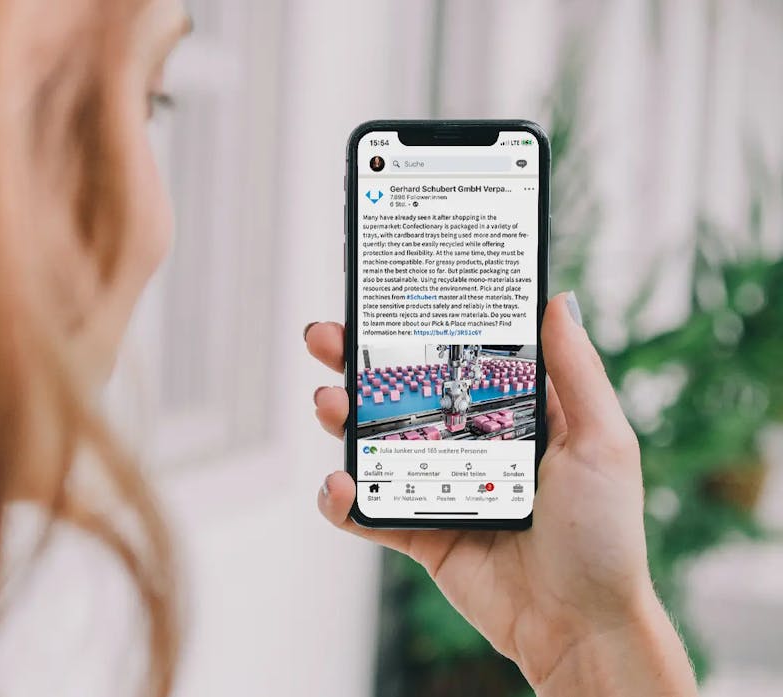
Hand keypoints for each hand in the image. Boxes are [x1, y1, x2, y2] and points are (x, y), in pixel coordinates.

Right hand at [305, 293, 697, 694]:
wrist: (579, 628)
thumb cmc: (603, 535)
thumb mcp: (602, 441)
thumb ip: (576, 371)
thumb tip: (557, 300)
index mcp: (512, 415)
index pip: (455, 358)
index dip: (419, 328)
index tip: (385, 297)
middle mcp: (470, 443)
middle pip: (402, 394)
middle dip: (357, 363)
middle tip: (326, 338)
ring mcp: (440, 487)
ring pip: (375, 444)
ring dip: (342, 419)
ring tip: (328, 403)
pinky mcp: (420, 531)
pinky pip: (370, 512)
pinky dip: (343, 500)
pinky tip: (337, 486)